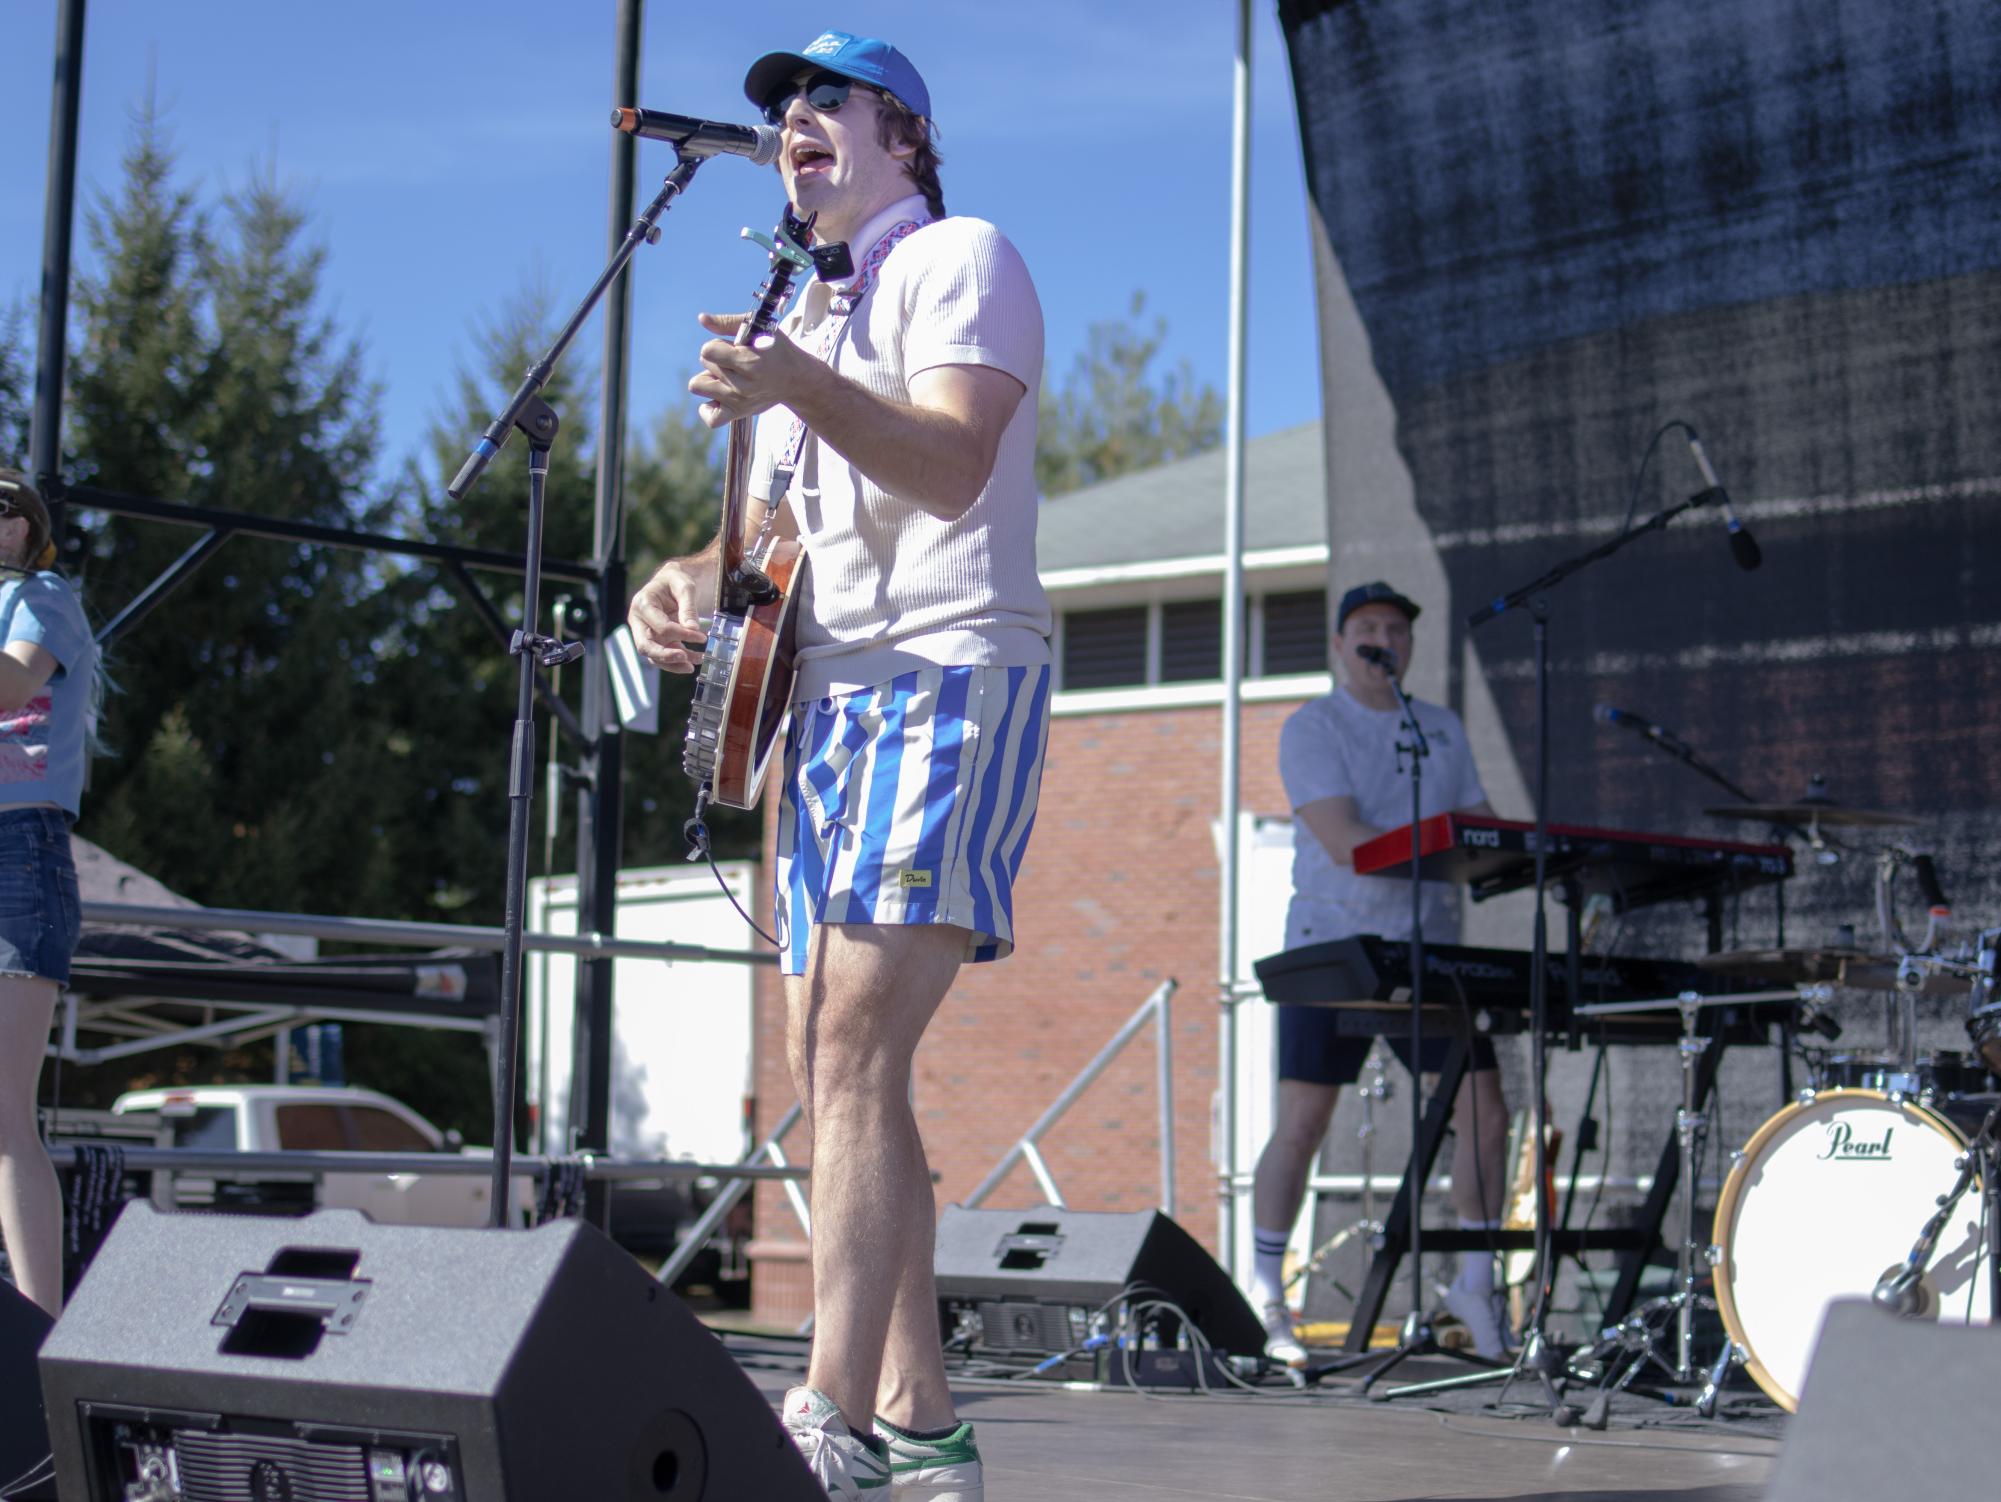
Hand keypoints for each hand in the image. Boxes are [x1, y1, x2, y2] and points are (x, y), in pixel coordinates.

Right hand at [627, 553, 717, 672]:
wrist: (672, 582)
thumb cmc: (676, 580)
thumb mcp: (685, 586)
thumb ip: (688, 606)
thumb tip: (693, 628)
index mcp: (642, 604)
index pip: (661, 627)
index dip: (682, 634)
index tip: (702, 637)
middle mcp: (638, 620)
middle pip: (646, 646)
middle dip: (666, 656)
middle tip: (688, 662)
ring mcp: (644, 632)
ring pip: (653, 656)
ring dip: (673, 663)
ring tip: (695, 664)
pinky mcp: (653, 640)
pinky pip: (661, 656)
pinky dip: (676, 662)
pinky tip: (693, 660)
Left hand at [687, 312, 819, 430]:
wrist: (796, 380)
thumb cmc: (776, 350)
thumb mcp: (759, 328)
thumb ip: (728, 322)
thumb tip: (701, 318)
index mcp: (748, 362)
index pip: (707, 351)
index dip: (717, 345)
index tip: (733, 348)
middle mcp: (743, 385)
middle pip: (704, 364)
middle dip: (717, 358)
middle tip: (736, 361)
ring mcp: (739, 401)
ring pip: (698, 385)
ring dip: (709, 378)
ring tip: (727, 376)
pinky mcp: (738, 414)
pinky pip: (710, 417)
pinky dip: (708, 407)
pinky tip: (719, 395)